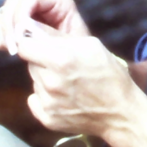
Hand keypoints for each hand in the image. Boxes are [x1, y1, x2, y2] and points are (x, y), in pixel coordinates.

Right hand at [0, 0, 90, 54]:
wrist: (85, 74)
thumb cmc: (85, 58)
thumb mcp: (71, 45)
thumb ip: (48, 36)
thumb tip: (24, 31)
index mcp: (59, 4)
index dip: (21, 15)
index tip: (19, 36)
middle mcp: (43, 7)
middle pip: (14, 4)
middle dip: (9, 23)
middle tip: (12, 46)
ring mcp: (30, 18)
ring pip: (6, 15)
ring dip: (3, 31)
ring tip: (9, 48)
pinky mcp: (21, 33)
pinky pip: (3, 28)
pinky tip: (1, 45)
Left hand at [16, 25, 136, 137]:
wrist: (121, 112)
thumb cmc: (110, 74)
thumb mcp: (90, 45)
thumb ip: (58, 36)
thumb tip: (33, 28)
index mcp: (61, 59)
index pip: (24, 45)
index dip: (31, 42)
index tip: (40, 44)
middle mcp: (50, 82)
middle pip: (30, 63)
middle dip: (41, 60)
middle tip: (62, 64)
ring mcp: (48, 102)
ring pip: (34, 80)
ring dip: (45, 78)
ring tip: (67, 81)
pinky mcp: (47, 118)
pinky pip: (35, 100)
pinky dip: (45, 97)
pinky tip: (63, 96)